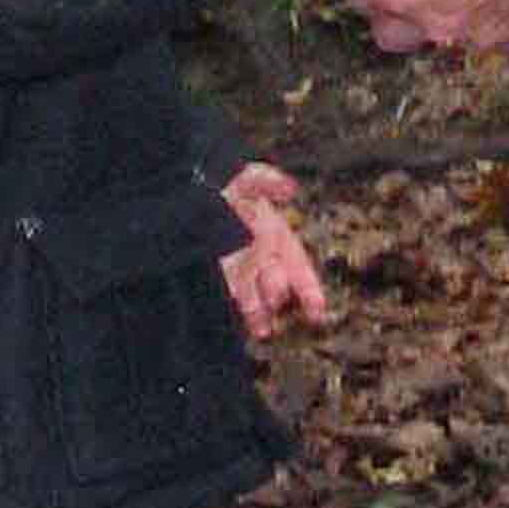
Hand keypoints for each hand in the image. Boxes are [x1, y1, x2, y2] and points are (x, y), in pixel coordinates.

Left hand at [216, 162, 324, 333]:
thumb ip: (266, 181)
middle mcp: (261, 257)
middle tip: (276, 298)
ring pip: (254, 297)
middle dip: (278, 292)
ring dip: (258, 312)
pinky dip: (236, 308)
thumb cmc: (222, 186)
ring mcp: (240, 270)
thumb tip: (289, 186)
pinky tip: (236, 319)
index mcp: (275, 236)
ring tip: (262, 329)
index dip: (309, 288)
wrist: (191, 195)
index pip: (299, 266)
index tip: (318, 309)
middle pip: (276, 282)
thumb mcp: (244, 178)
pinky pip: (231, 295)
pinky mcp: (219, 277)